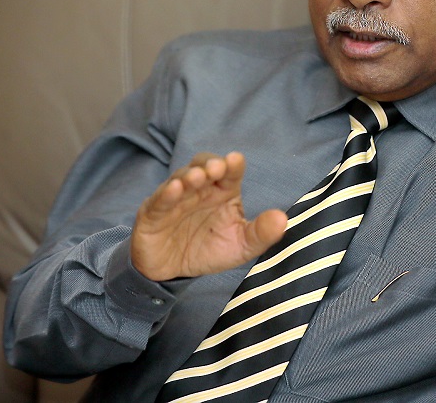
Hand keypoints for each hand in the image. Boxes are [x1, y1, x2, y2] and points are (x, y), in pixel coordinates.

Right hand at [131, 151, 287, 280]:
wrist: (174, 274)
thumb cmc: (209, 250)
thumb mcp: (241, 246)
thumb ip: (261, 233)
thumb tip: (283, 219)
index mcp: (222, 191)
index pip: (229, 172)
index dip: (232, 165)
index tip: (236, 161)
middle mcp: (199, 189)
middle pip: (203, 166)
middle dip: (209, 164)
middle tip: (217, 167)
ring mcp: (175, 199)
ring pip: (181, 179)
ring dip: (189, 175)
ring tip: (198, 177)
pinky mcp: (153, 213)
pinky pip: (159, 200)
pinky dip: (166, 194)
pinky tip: (174, 190)